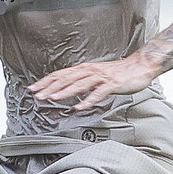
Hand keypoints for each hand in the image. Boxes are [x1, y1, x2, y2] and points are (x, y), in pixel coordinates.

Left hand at [28, 53, 160, 110]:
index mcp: (84, 68)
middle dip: (50, 87)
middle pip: (66, 79)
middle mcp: (90, 70)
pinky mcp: (112, 84)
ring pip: (79, 84)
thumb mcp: (96, 74)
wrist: (139, 66)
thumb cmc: (118, 72)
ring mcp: (101, 77)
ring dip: (65, 92)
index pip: (61, 74)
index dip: (46, 81)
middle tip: (38, 96)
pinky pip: (98, 93)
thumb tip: (66, 87)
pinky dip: (88, 100)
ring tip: (53, 99)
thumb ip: (82, 80)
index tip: (33, 89)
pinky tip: (80, 107)